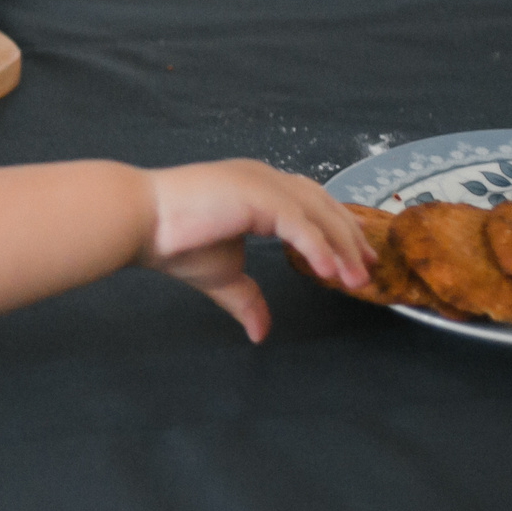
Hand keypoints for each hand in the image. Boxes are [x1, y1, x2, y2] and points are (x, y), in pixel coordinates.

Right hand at [138, 160, 373, 343]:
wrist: (141, 222)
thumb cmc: (173, 240)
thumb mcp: (222, 277)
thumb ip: (247, 298)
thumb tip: (260, 333)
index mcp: (257, 188)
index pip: (310, 203)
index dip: (337, 229)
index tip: (356, 256)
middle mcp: (264, 178)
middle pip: (323, 204)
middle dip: (350, 236)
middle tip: (370, 266)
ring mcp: (261, 182)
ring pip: (317, 214)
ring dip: (342, 247)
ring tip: (358, 279)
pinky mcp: (255, 194)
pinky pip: (298, 223)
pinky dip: (317, 247)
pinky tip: (330, 272)